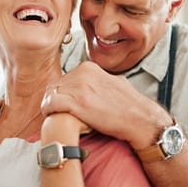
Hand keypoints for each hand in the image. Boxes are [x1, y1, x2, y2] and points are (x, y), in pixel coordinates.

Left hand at [40, 61, 169, 148]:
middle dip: (55, 99)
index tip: (63, 103)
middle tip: (57, 112)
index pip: (65, 78)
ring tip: (54, 116)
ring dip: (50, 105)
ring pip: (50, 94)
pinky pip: (51, 103)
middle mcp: (83, 74)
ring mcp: (79, 87)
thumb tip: (93, 85)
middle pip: (56, 85)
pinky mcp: (77, 103)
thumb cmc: (129, 106)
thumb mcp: (113, 82)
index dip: (62, 92)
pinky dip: (48, 111)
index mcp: (89, 68)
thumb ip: (99, 81)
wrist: (139, 118)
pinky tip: (52, 117)